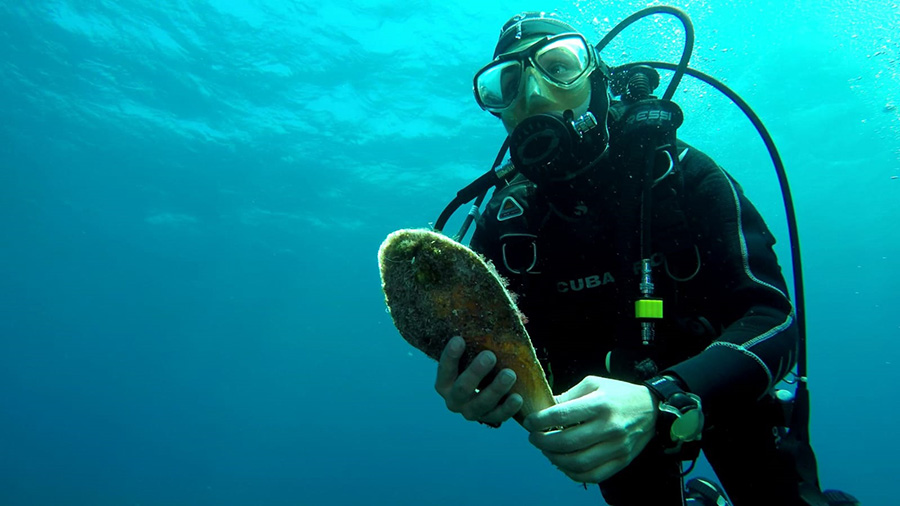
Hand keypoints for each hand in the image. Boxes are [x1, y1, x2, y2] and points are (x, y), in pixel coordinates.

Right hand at [435, 336, 523, 425]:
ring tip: (510, 374)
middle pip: (462, 389)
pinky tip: (517, 397)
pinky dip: (507, 408)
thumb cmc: (476, 363)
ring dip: (495, 389)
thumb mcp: (471, 354)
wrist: (484, 390)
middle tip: (490, 355)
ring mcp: (470, 412)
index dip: (450, 356)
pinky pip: (498, 417)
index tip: (459, 339)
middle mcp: (454, 400)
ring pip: (481, 404)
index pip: (444, 369)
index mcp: (444, 383)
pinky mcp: (488, 419)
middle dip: (475, 372)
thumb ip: (473, 339)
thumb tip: (486, 307)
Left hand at [523, 375, 657, 482]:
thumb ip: (568, 396)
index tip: (529, 422)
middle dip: (543, 442)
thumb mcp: (593, 383)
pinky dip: (573, 473)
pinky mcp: (622, 460)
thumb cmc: (618, 393)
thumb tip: (543, 408)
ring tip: (546, 451)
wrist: (651, 408)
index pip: (562, 415)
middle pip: (567, 442)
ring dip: (555, 459)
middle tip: (534, 438)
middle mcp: (609, 426)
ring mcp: (617, 447)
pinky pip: (593, 475)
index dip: (540, 421)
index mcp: (600, 403)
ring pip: (578, 462)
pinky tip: (563, 464)